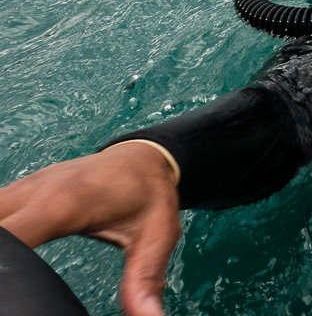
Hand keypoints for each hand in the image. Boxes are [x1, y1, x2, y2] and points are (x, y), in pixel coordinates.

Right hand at [0, 143, 180, 315]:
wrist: (144, 157)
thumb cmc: (150, 194)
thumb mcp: (156, 238)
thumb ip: (144, 280)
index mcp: (65, 204)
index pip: (9, 236)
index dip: (3, 267)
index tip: (10, 294)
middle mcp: (36, 191)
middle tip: (10, 291)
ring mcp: (24, 188)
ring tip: (8, 276)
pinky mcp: (19, 192)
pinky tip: (5, 257)